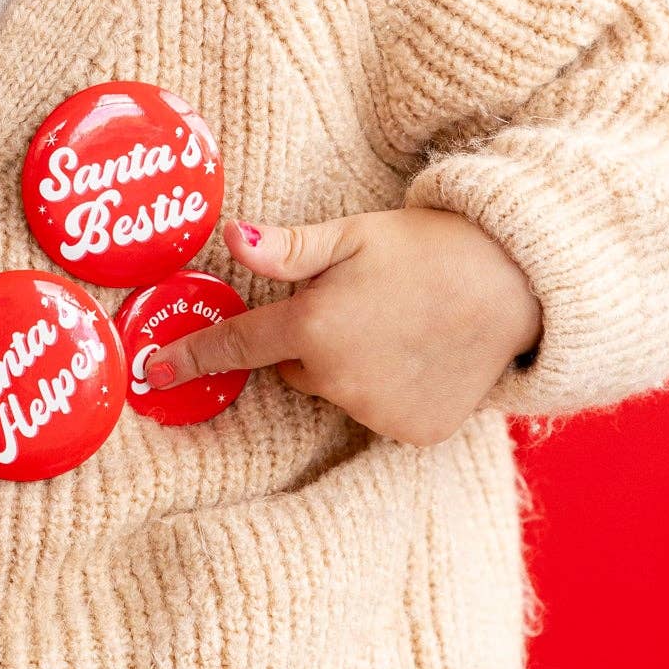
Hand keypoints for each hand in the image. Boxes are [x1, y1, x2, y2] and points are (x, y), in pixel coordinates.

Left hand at [143, 208, 543, 445]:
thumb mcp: (352, 235)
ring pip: (337, 391)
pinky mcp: (413, 433)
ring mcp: (377, 413)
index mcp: (313, 328)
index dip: (191, 356)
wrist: (515, 283)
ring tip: (398, 323)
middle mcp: (339, 381)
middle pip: (295, 368)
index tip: (153, 373)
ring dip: (351, 366)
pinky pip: (378, 413)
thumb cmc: (426, 248)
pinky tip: (421, 354)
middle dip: (310, 340)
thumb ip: (288, 249)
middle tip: (358, 302)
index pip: (236, 346)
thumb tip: (231, 237)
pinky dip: (389, 390)